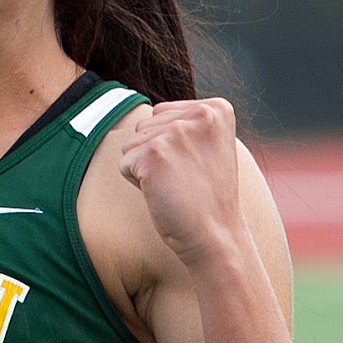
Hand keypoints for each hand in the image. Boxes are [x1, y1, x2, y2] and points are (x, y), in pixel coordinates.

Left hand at [117, 98, 244, 266]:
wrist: (215, 234)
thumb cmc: (207, 196)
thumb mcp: (208, 146)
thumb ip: (186, 123)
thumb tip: (149, 114)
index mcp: (217, 108)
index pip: (163, 113)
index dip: (170, 145)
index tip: (196, 165)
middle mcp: (200, 114)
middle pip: (145, 126)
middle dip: (156, 154)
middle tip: (184, 179)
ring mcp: (177, 131)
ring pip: (132, 143)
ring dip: (145, 168)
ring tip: (175, 185)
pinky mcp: (154, 152)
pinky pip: (125, 163)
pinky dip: (136, 182)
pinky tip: (163, 192)